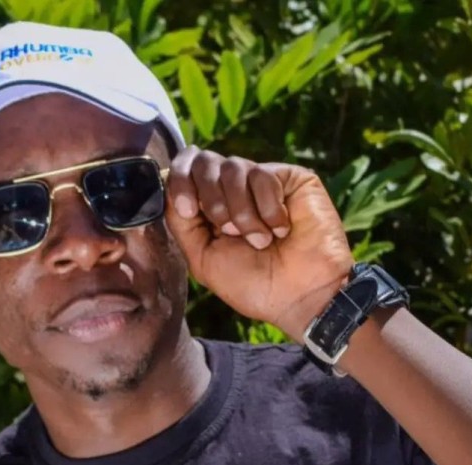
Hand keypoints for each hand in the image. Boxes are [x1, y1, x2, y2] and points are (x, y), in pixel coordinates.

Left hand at [165, 147, 352, 340]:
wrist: (300, 295)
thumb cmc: (254, 286)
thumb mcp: (203, 259)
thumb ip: (181, 223)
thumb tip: (170, 188)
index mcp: (210, 209)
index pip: (185, 171)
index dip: (179, 181)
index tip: (187, 210)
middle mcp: (234, 191)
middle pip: (204, 161)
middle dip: (211, 198)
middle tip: (229, 231)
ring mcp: (262, 182)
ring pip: (233, 167)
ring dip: (241, 211)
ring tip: (261, 240)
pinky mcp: (290, 178)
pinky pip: (262, 175)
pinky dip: (268, 209)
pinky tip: (282, 230)